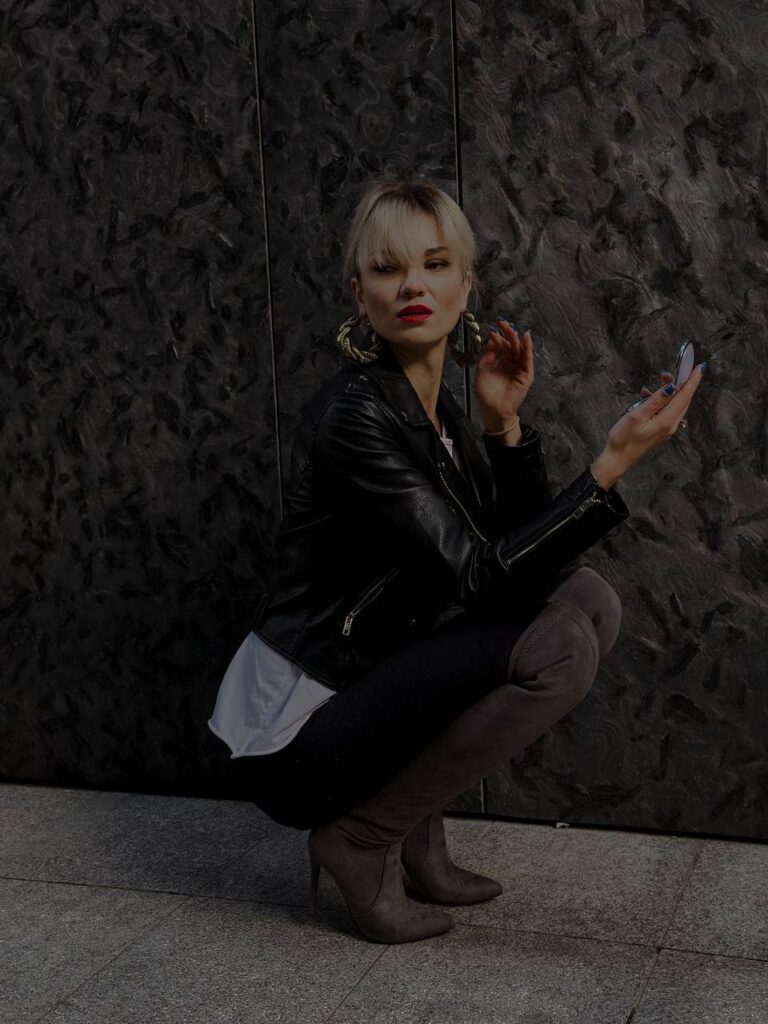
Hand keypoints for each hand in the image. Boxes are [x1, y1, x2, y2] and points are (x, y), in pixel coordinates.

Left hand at [473, 320, 532, 428]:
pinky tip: (525, 338)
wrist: (492, 409)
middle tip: (502, 323)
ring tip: (511, 329)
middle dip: (508, 334)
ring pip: (520, 351)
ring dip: (516, 339)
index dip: (498, 337)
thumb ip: (488, 354)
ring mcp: (520, 370)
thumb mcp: (483, 369)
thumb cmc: (486, 392)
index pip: (503, 346)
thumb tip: (492, 339)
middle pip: (512, 346)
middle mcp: (512, 365)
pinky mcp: (526, 376)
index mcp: (503, 363)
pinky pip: (527, 360)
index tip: (492, 329)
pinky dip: (527, 348)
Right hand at [596, 363, 704, 483]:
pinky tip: (648, 396)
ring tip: (661, 379)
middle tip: (676, 369)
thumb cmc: (624, 438)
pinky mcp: (660, 430)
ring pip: (675, 405)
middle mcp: (671, 425)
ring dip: (670, 391)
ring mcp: (666, 428)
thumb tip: (671, 386)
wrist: (617, 459)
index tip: (700, 367)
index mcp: (667, 420)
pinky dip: (662, 400)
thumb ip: (656, 400)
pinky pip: (667, 411)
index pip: (684, 396)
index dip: (692, 380)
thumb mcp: (638, 415)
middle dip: (682, 383)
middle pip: (682, 400)